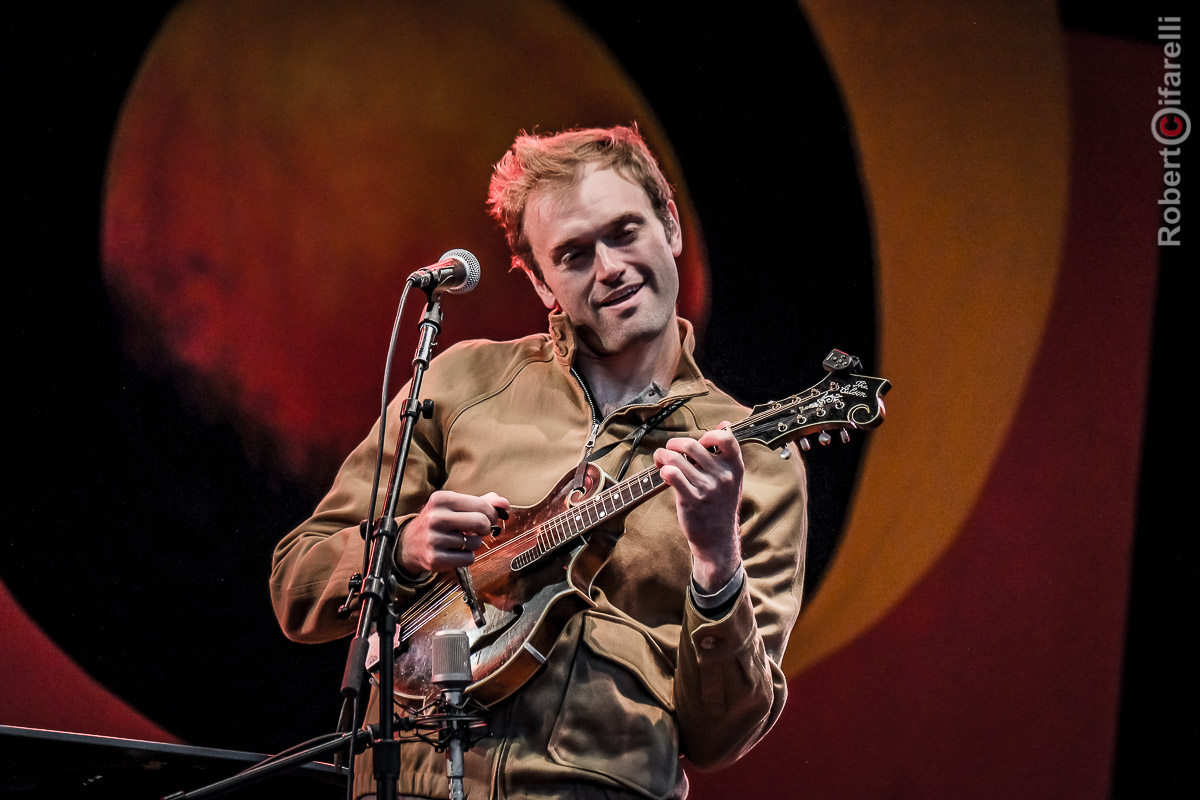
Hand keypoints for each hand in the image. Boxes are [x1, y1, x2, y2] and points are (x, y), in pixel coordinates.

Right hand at [398, 490, 508, 573]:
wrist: (410, 543)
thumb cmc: (439, 521)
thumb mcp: (456, 505)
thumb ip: (482, 501)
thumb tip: (505, 503)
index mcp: (441, 498)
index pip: (481, 506)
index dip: (492, 514)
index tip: (489, 518)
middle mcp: (435, 517)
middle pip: (481, 522)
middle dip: (486, 528)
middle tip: (479, 530)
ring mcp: (433, 539)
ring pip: (475, 543)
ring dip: (474, 543)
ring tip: (461, 540)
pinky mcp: (434, 558)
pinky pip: (468, 559)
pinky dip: (467, 557)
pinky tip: (456, 551)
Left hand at [653, 422, 743, 591]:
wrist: (717, 539)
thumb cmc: (720, 505)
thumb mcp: (731, 478)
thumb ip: (727, 452)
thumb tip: (725, 424)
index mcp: (735, 467)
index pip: (725, 438)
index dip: (708, 434)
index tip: (699, 444)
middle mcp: (723, 476)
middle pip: (692, 445)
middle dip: (674, 444)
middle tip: (668, 450)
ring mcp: (708, 489)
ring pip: (677, 459)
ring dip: (662, 456)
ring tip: (661, 461)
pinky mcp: (692, 500)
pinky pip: (672, 474)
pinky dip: (663, 469)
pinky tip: (663, 473)